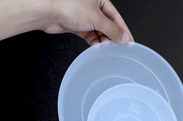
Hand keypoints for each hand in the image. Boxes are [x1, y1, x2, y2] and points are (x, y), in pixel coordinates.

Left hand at [0, 0, 132, 44]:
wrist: (48, 11)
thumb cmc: (68, 6)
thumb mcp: (97, 18)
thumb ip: (113, 30)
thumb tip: (124, 37)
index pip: (116, 17)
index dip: (123, 30)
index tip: (129, 42)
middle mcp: (92, 6)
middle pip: (108, 24)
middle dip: (112, 36)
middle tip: (118, 46)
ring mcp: (84, 15)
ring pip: (99, 31)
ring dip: (103, 40)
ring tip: (106, 46)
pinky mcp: (77, 24)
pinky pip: (90, 35)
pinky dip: (94, 41)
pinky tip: (97, 46)